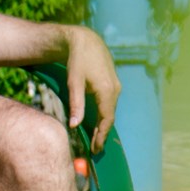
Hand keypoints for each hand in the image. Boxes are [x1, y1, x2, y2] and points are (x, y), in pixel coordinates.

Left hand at [62, 25, 119, 154]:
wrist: (85, 40)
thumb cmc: (77, 60)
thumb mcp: (74, 82)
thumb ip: (76, 103)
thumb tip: (74, 125)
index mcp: (107, 91)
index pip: (106, 120)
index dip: (101, 136)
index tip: (96, 149)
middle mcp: (115, 90)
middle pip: (110, 117)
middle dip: (103, 133)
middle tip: (95, 149)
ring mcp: (115, 86)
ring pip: (110, 111)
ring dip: (104, 125)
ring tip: (96, 139)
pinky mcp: (112, 83)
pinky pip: (109, 104)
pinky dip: (104, 115)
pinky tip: (98, 121)